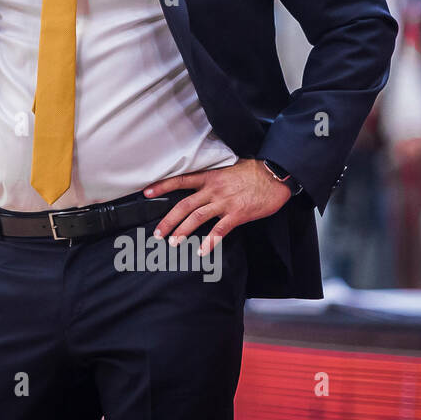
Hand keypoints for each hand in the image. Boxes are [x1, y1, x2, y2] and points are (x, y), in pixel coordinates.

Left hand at [143, 158, 290, 256]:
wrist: (275, 175)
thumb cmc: (253, 171)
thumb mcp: (228, 169)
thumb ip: (213, 178)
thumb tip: (201, 184)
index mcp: (209, 177)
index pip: (180, 181)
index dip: (162, 186)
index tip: (146, 192)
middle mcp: (213, 190)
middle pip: (184, 205)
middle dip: (168, 220)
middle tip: (157, 233)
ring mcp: (225, 202)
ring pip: (197, 218)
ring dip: (183, 231)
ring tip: (173, 243)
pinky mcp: (238, 214)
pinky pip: (220, 230)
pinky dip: (210, 241)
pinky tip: (202, 250)